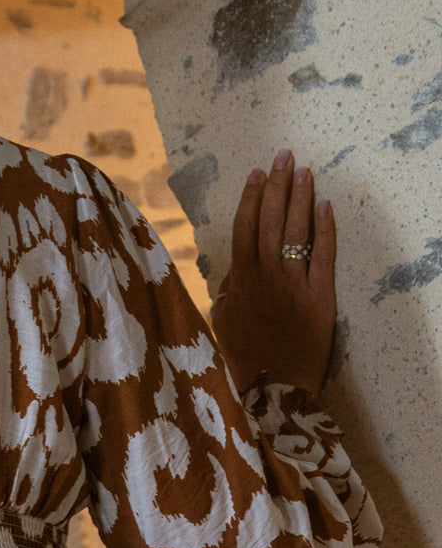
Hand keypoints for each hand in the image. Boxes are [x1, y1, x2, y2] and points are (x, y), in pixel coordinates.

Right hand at [210, 149, 335, 395]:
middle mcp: (264, 277)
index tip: (255, 175)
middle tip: (282, 157)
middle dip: (275, 186)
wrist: (273, 390)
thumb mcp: (223, 328)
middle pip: (267, 221)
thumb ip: (223, 301)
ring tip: (303, 170)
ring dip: (298, 198)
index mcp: (239, 283)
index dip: (249, 199)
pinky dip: (324, 229)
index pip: (243, 230)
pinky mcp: (319, 297)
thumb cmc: (245, 362)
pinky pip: (322, 256)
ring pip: (293, 232)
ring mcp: (291, 285)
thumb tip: (225, 286)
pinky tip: (325, 206)